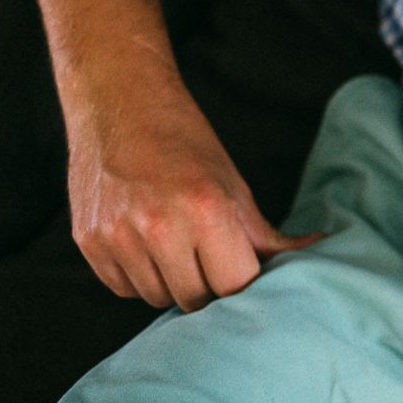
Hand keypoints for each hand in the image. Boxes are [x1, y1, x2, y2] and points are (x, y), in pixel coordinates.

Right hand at [67, 72, 319, 311]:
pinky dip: (140, 278)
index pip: (235, 286)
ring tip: (177, 246)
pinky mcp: (88, 241)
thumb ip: (266, 233)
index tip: (243, 270)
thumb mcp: (234, 185)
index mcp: (207, 210)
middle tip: (210, 258)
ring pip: (158, 298)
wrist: (121, 103)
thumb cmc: (187, 144)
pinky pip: (124, 288)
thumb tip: (314, 250)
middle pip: (196, 299)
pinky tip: (147, 245)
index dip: (244, 283)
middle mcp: (159, 226)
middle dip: (210, 286)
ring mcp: (118, 236)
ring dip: (173, 284)